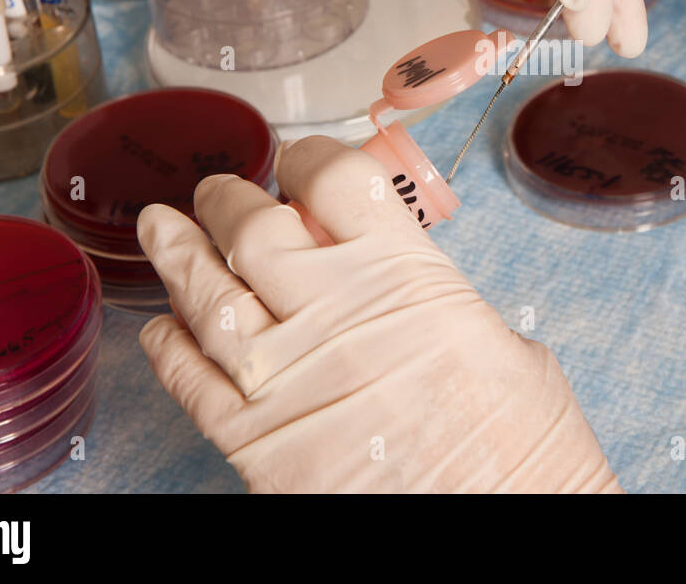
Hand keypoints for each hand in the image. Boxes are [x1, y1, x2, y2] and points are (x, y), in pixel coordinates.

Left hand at [137, 135, 620, 492]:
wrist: (504, 527)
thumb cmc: (525, 445)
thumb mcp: (506, 344)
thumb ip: (436, 303)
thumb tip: (401, 289)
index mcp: (407, 278)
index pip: (336, 182)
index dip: (309, 157)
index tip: (298, 158)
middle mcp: (335, 314)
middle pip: (253, 229)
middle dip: (227, 200)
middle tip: (217, 190)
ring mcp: (286, 378)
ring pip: (206, 295)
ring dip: (177, 255)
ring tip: (160, 227)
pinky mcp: (258, 443)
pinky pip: (191, 382)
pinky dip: (169, 350)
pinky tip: (161, 329)